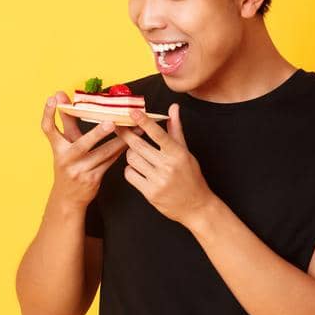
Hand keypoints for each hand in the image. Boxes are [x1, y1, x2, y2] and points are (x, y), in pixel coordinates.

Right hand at [42, 91, 125, 210]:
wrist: (67, 198)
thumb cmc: (68, 166)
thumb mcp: (63, 147)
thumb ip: (66, 124)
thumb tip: (61, 95)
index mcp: (57, 148)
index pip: (48, 129)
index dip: (48, 113)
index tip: (53, 97)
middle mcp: (66, 159)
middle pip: (81, 144)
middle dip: (96, 133)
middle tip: (110, 122)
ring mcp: (80, 170)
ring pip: (103, 153)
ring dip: (120, 140)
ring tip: (134, 129)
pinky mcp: (93, 179)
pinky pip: (110, 161)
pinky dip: (121, 150)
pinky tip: (132, 142)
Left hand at [116, 104, 216, 225]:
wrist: (196, 206)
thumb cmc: (191, 177)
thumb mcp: (186, 153)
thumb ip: (176, 130)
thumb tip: (173, 108)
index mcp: (178, 154)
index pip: (159, 134)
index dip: (144, 122)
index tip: (132, 112)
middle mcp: (169, 166)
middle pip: (138, 145)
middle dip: (126, 135)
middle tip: (118, 127)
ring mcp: (158, 180)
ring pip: (131, 159)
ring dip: (130, 155)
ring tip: (138, 155)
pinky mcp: (150, 193)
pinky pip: (130, 174)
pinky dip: (130, 170)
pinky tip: (139, 170)